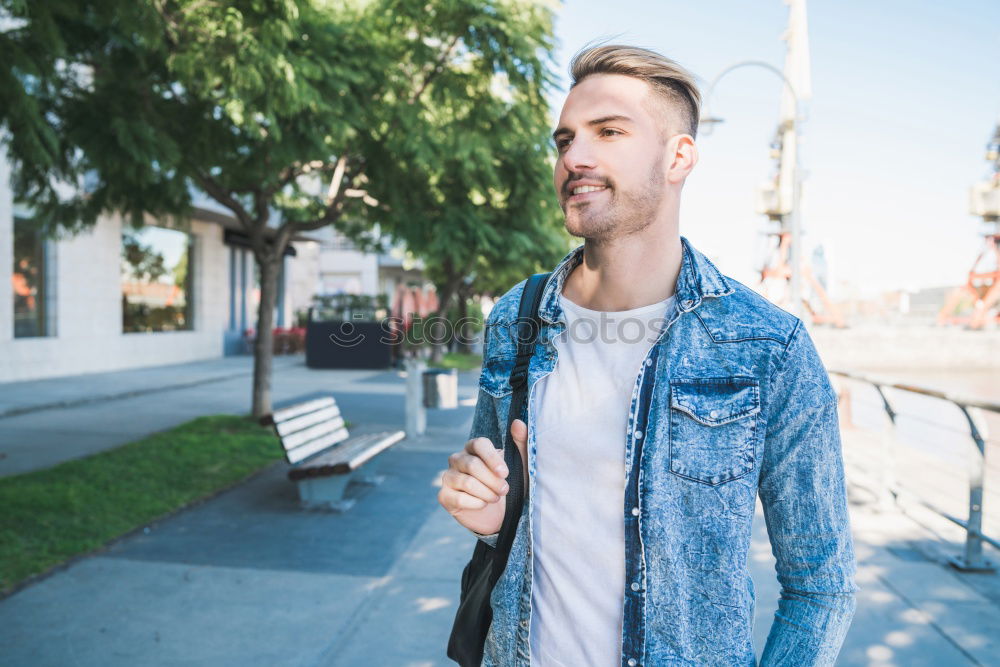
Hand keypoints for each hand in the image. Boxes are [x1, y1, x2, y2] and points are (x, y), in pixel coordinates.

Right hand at [438, 419, 528, 535]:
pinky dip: (476, 504)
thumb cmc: (508, 483)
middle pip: (472, 465)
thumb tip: (518, 423)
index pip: (479, 444)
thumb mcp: (520, 465)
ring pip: (467, 483)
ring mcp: (448, 476)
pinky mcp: (444, 496)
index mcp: (474, 447)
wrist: (499, 513)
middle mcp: (457, 458)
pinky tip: (483, 504)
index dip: (492, 458)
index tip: (505, 473)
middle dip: (492, 481)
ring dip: (487, 493)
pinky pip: (459, 499)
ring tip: (496, 498)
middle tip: (505, 490)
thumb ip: (521, 442)